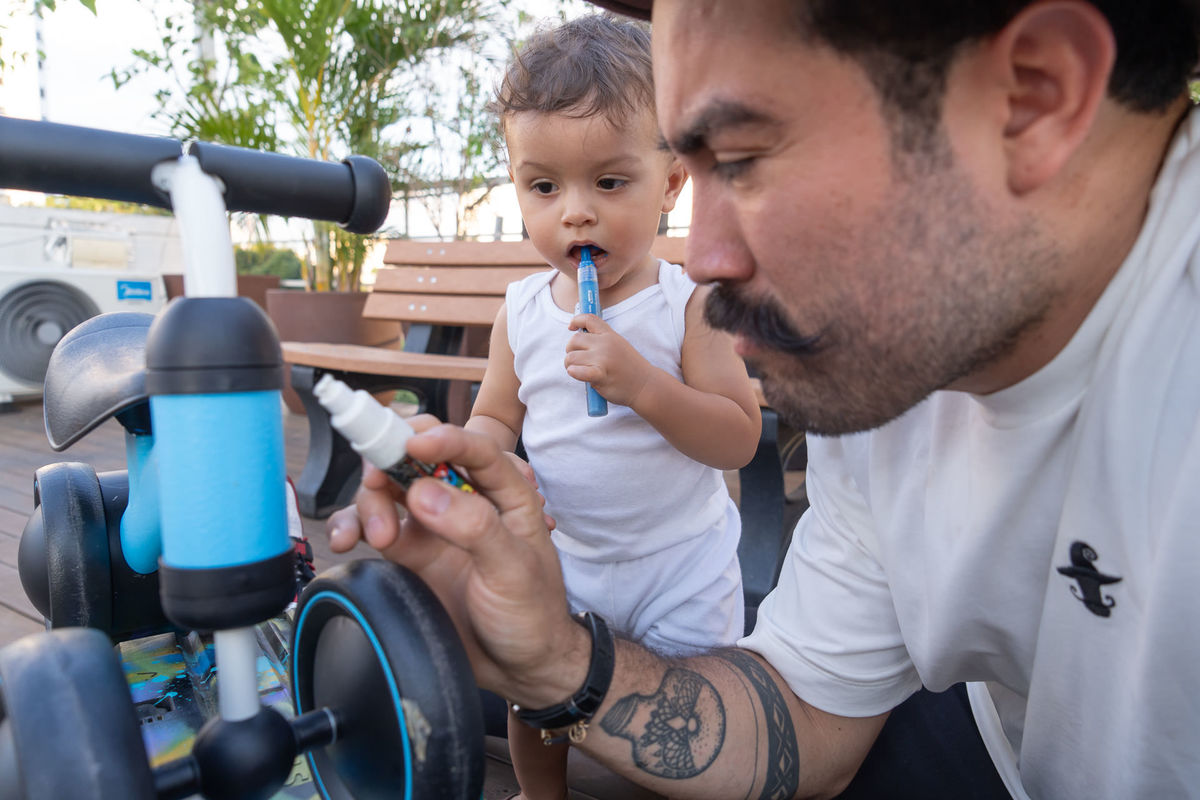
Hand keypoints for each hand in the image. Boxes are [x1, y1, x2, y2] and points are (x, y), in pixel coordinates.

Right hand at [325, 417, 585, 704]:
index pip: (474, 448)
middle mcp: (465, 499)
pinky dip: (352, 525)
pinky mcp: (409, 551)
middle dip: (392, 460)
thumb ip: (474, 528)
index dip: (443, 439)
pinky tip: (348, 541)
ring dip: (370, 500)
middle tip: (377, 483)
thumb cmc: (532, 614)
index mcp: (505, 492)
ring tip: (378, 538)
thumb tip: (422, 493)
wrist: (518, 668)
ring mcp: (434, 524)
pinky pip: (371, 525)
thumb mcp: (514, 570)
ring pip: (389, 488)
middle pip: (419, 457)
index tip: (413, 446)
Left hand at [565, 313, 652, 406]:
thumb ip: (602, 340)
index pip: (589, 319)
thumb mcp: (619, 345)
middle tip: (576, 360)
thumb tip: (579, 339)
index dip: (576, 320)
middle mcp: (605, 344)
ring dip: (570, 365)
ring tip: (580, 371)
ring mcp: (603, 359)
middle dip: (570, 350)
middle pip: (574, 340)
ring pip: (571, 357)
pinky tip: (576, 373)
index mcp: (610, 335)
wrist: (646, 385)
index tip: (571, 327)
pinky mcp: (600, 375)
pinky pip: (578, 371)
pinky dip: (574, 372)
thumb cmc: (630, 368)